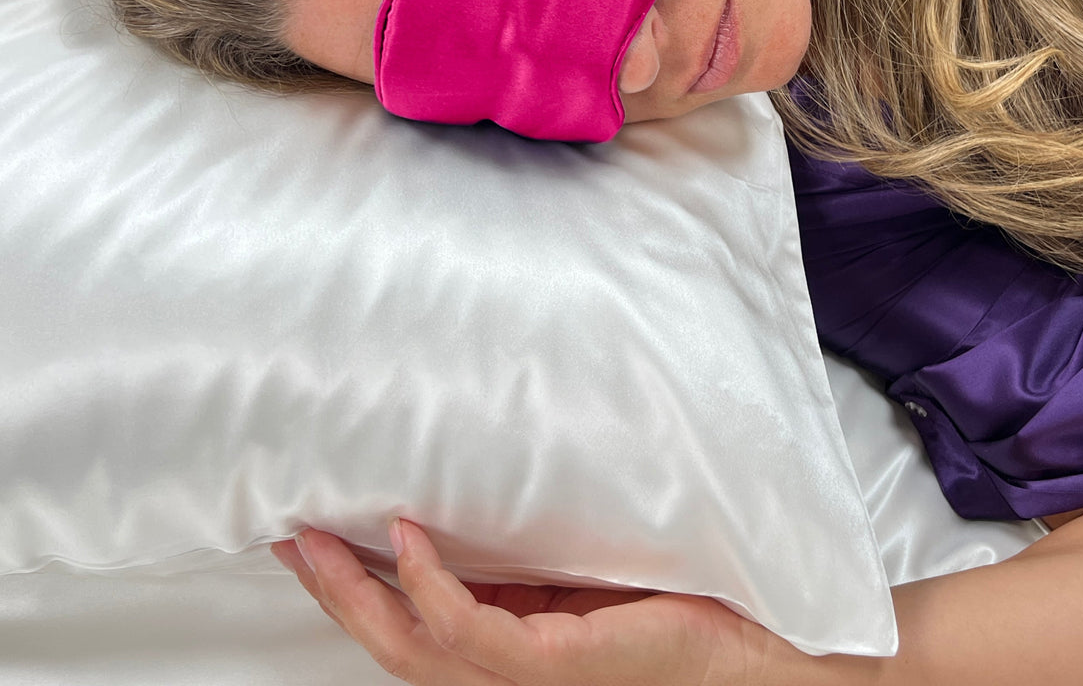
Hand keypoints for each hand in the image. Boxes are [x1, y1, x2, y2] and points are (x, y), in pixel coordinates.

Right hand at [271, 520, 812, 684]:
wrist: (769, 636)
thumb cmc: (691, 582)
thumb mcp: (597, 543)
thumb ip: (547, 522)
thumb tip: (504, 447)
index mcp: (518, 635)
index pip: (417, 619)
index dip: (357, 582)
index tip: (315, 530)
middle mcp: (514, 663)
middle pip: (397, 641)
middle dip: (333, 592)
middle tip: (283, 535)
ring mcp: (533, 670)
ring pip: (417, 647)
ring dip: (356, 594)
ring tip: (313, 539)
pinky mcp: (562, 665)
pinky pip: (474, 634)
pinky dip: (431, 590)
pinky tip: (405, 543)